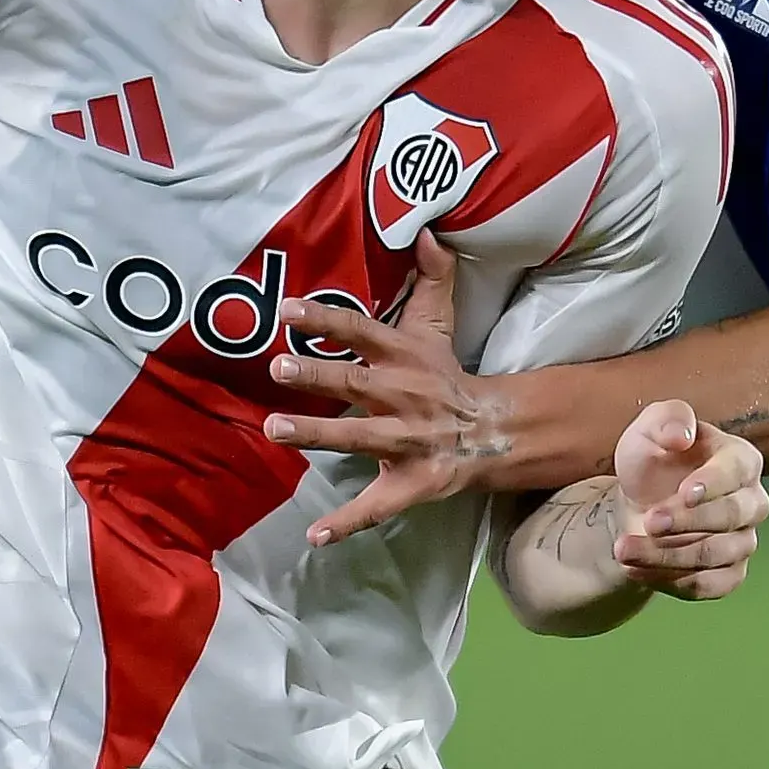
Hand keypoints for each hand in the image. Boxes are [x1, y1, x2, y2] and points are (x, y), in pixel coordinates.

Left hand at [267, 233, 513, 544]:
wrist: (493, 432)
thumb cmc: (448, 376)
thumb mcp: (439, 326)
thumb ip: (432, 279)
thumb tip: (427, 231)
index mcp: (405, 356)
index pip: (361, 330)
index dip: (326, 319)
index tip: (287, 309)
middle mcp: (403, 395)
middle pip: (356, 383)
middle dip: (318, 376)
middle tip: (278, 368)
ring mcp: (408, 441)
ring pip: (358, 438)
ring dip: (317, 435)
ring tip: (274, 431)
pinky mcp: (412, 483)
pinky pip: (377, 505)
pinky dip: (348, 523)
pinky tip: (316, 537)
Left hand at [604, 399, 768, 600]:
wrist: (640, 506)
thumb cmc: (653, 463)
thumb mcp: (648, 431)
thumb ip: (666, 419)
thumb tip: (681, 436)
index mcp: (740, 459)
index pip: (737, 470)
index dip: (713, 483)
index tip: (684, 492)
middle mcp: (751, 502)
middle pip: (731, 516)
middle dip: (687, 521)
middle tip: (648, 521)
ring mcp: (743, 541)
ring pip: (716, 556)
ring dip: (667, 555)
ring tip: (623, 549)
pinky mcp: (729, 574)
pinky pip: (709, 585)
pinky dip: (671, 581)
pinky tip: (636, 570)